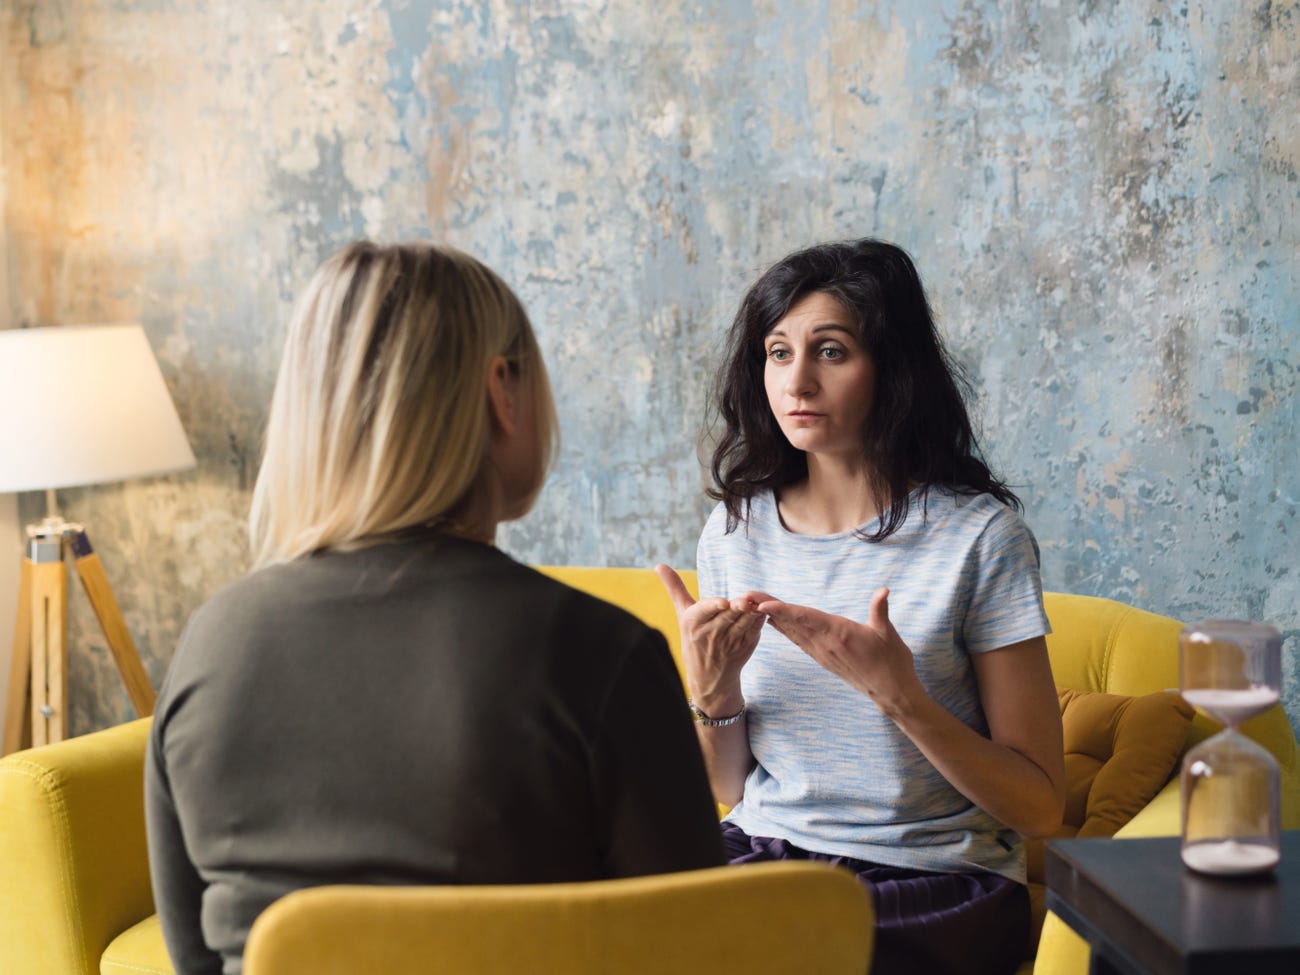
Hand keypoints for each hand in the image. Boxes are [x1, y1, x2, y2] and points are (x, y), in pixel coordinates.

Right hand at [654, 564, 765, 711]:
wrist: (708, 676)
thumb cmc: (693, 637)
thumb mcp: (682, 614)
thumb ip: (675, 588)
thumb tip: (658, 565)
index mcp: (693, 623)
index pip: (705, 611)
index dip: (715, 606)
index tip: (723, 602)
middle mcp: (710, 634)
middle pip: (728, 615)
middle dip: (738, 607)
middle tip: (747, 600)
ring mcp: (729, 642)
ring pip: (744, 622)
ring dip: (752, 612)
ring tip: (757, 602)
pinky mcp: (745, 647)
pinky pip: (755, 630)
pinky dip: (759, 620)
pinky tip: (762, 610)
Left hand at [755, 588, 922, 715]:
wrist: (891, 692)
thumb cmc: (892, 661)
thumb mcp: (888, 634)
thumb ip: (881, 610)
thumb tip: (883, 590)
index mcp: (838, 634)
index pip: (805, 618)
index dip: (783, 610)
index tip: (762, 605)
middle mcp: (824, 644)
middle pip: (790, 622)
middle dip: (766, 608)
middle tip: (744, 596)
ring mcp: (822, 652)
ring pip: (790, 631)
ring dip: (770, 617)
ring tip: (750, 604)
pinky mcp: (823, 658)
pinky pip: (797, 640)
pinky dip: (782, 628)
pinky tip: (771, 621)